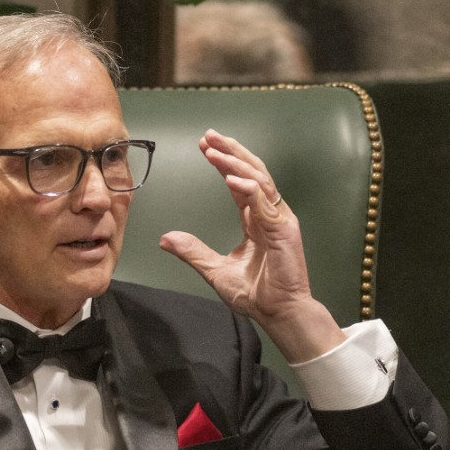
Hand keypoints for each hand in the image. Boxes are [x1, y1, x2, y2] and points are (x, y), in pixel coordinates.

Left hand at [159, 129, 344, 362]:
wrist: (278, 314)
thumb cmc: (256, 294)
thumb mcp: (214, 269)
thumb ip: (193, 251)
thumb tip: (165, 238)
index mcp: (256, 220)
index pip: (240, 182)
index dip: (223, 163)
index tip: (204, 147)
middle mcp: (270, 214)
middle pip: (252, 172)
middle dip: (230, 152)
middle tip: (208, 136)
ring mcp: (279, 220)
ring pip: (259, 180)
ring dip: (236, 162)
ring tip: (216, 149)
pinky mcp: (284, 230)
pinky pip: (264, 202)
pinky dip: (249, 188)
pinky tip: (230, 179)